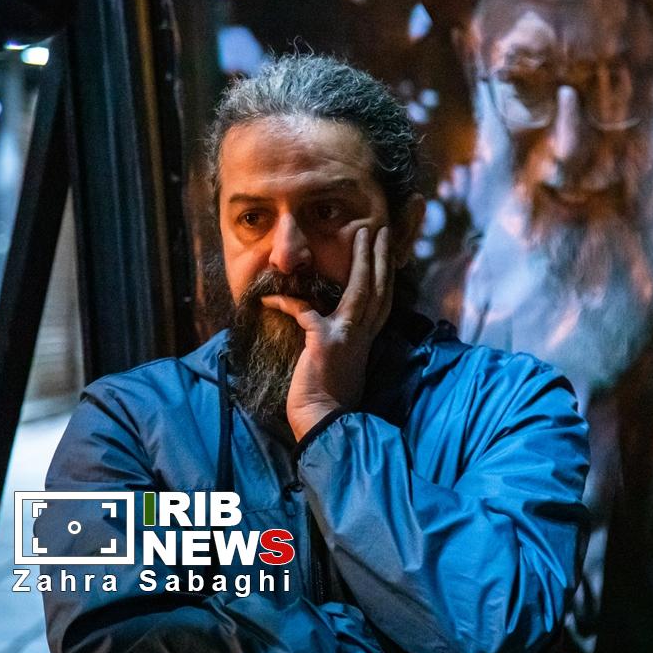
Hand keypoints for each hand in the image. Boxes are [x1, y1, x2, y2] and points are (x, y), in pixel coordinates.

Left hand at [262, 226, 393, 440]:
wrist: (324, 422)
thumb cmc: (329, 399)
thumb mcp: (340, 363)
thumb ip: (341, 340)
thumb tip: (326, 324)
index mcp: (366, 339)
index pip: (381, 299)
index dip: (383, 273)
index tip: (384, 251)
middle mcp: (362, 334)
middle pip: (378, 287)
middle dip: (380, 256)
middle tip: (381, 230)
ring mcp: (347, 335)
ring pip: (361, 289)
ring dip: (363, 259)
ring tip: (362, 235)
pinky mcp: (325, 342)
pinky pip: (303, 311)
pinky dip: (285, 302)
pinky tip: (268, 296)